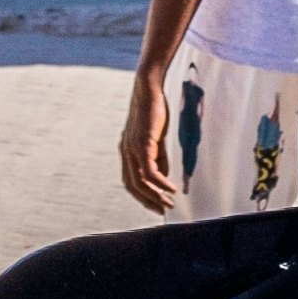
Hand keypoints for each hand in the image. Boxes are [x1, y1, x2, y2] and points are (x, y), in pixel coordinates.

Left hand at [117, 66, 181, 214]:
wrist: (148, 88)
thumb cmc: (154, 110)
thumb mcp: (156, 138)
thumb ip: (159, 157)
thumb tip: (163, 177)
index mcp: (127, 150)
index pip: (131, 180)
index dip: (142, 195)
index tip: (156, 204)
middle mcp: (126, 152)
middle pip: (133, 185)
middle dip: (148, 200)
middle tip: (163, 210)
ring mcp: (132, 148)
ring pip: (141, 181)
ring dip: (155, 195)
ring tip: (169, 203)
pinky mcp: (142, 144)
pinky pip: (150, 171)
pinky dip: (160, 183)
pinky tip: (171, 188)